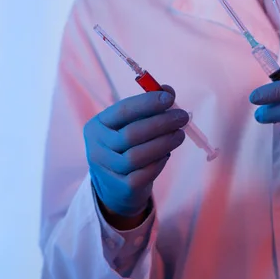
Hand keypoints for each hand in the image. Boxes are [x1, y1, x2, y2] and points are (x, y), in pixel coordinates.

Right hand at [84, 86, 188, 217]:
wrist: (116, 186)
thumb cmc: (126, 147)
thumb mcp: (130, 126)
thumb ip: (147, 108)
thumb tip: (168, 91)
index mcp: (97, 126)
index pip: (122, 111)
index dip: (147, 103)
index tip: (169, 98)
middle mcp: (96, 148)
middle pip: (131, 134)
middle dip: (161, 123)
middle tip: (182, 117)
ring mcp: (107, 169)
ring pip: (137, 156)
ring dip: (164, 143)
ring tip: (180, 135)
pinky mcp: (121, 187)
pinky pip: (144, 173)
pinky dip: (159, 161)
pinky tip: (167, 153)